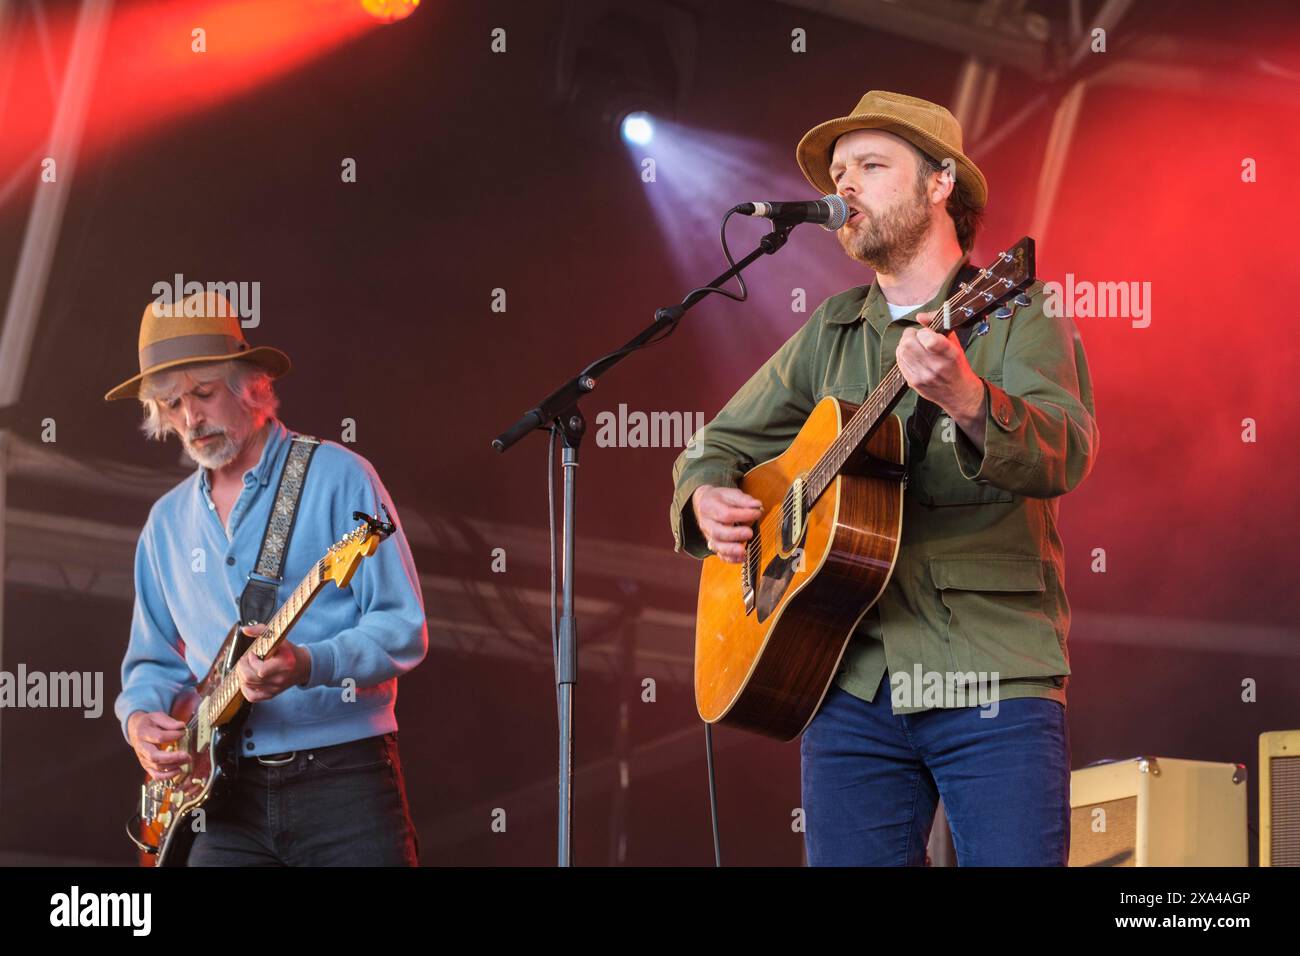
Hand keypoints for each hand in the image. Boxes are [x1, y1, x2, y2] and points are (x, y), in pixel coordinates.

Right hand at [127, 710, 198, 793]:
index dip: (173, 736)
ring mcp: (143, 758)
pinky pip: (155, 775)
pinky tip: (178, 770)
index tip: (184, 732)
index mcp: (143, 733)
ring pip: (156, 767)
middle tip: (186, 755)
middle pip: (155, 756)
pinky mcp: (146, 765)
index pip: (159, 737)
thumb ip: (169, 722)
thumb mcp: (157, 716)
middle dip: (172, 757)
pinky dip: (167, 776)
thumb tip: (181, 726)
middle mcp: (141, 748)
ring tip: (186, 760)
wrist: (135, 729)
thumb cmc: (148, 723)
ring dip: (173, 766)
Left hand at [236, 625, 310, 702]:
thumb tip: (245, 629)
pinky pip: (252, 697)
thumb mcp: (280, 638)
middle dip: (242, 667)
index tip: (253, 653)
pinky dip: (245, 689)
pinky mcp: (271, 694)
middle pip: (250, 679)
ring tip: (246, 666)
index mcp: (284, 664)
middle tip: (244, 659)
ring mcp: (275, 688)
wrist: (304, 667)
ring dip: (242, 675)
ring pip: (248, 686)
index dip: (251, 661)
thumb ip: (262, 631)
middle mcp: (279, 679)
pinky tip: (247, 680)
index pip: (260, 671)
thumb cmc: (290, 652)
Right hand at [692, 485, 762, 563]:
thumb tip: (757, 505)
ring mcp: (708, 535)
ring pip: (716, 545)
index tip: (757, 513)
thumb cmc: (719, 499)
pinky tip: (742, 558)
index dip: (742, 514)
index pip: (725, 513)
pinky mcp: (713, 544)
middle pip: (718, 532)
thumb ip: (743, 500)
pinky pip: (719, 554)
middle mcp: (706, 522)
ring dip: (731, 550)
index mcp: (709, 506)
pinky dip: (730, 558)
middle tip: (749, 533)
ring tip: (744, 551)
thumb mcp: (730, 493)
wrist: (703, 504)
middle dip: (734, 534)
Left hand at [895, 310, 986, 440]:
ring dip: (905, 344)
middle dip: (910, 335)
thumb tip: (920, 316)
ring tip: (915, 345)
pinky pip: (900, 362)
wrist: (959, 393)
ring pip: (901, 352)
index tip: (927, 333)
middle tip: (917, 336)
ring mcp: (923, 376)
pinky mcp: (913, 383)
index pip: (929, 339)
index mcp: (950, 354)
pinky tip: (912, 355)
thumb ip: (938, 324)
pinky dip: (903, 355)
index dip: (924, 332)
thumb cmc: (957, 365)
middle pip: (908, 344)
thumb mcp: (955, 343)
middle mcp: (936, 367)